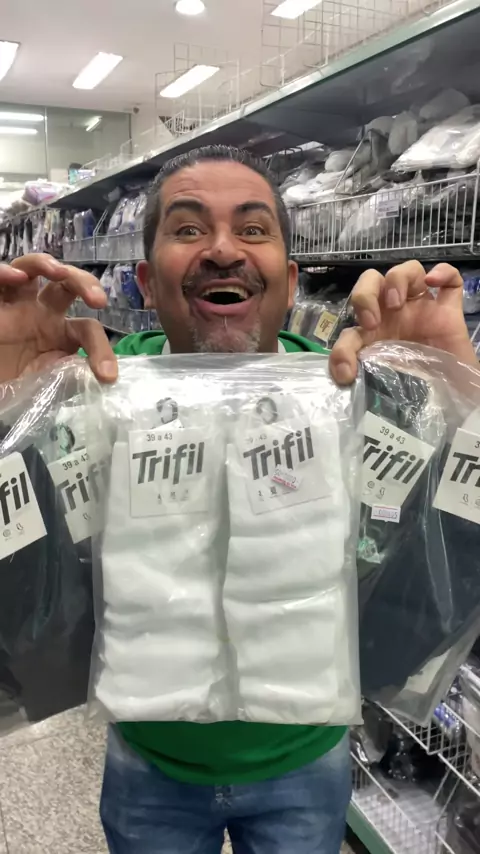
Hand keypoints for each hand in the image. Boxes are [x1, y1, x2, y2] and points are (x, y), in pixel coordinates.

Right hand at [0, 254, 116, 383]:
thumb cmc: (21, 388)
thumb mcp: (50, 386)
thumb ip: (72, 378)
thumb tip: (99, 375)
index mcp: (62, 333)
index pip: (88, 329)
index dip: (101, 350)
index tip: (107, 375)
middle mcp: (42, 312)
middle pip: (66, 282)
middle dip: (84, 283)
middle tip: (98, 301)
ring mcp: (16, 305)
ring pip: (32, 268)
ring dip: (46, 264)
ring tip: (58, 272)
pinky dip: (4, 272)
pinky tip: (16, 277)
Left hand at [330, 261, 475, 383]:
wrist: (451, 396)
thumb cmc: (416, 388)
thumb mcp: (384, 381)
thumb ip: (362, 372)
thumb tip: (343, 375)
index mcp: (375, 331)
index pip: (349, 332)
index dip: (343, 349)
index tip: (348, 370)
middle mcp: (395, 314)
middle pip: (372, 281)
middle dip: (364, 293)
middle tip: (372, 322)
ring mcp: (423, 308)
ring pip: (408, 270)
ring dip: (397, 280)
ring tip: (397, 302)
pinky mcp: (449, 310)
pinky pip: (450, 279)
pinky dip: (442, 272)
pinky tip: (434, 282)